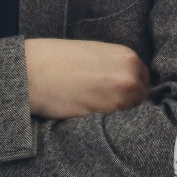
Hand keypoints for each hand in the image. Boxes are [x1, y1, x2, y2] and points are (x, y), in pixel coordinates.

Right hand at [24, 38, 150, 119]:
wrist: (32, 71)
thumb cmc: (57, 58)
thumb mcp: (95, 52)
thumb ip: (115, 65)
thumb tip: (127, 80)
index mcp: (127, 57)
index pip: (144, 79)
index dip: (132, 86)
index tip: (119, 90)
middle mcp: (128, 78)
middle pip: (141, 98)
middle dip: (127, 101)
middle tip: (105, 100)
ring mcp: (117, 100)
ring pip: (128, 114)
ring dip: (116, 113)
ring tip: (94, 105)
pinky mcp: (103, 118)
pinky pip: (112, 124)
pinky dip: (103, 122)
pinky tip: (87, 112)